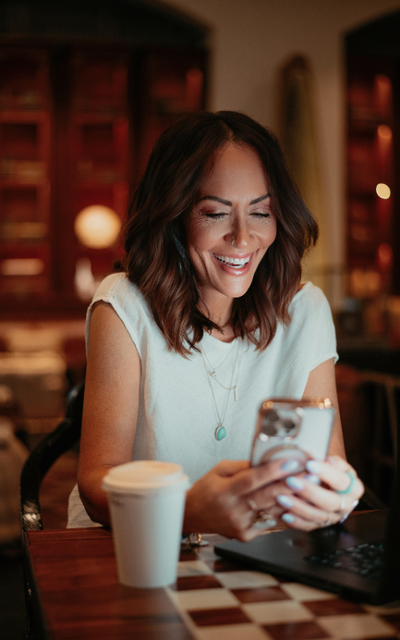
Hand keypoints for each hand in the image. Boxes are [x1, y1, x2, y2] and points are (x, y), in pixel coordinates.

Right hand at [183, 458, 300, 540]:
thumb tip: (267, 461)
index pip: (252, 479)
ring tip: (306, 487)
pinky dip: (281, 512)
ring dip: (291, 499)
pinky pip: (268, 522)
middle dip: (290, 484)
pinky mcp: (245, 535)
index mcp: (225, 491)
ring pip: (272, 511)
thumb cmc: (206, 490)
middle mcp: (233, 509)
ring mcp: (240, 525)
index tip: (290, 462)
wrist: (192, 515)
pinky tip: (293, 503)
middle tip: (308, 474)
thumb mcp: (219, 470)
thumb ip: (243, 466)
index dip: (272, 471)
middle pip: (266, 496)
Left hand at [271, 455, 363, 530]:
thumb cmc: (331, 473)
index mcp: (353, 488)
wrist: (334, 490)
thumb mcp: (337, 464)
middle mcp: (346, 505)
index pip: (341, 481)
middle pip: (330, 502)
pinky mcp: (323, 526)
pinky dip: (297, 521)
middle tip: (290, 481)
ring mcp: (334, 517)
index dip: (326, 472)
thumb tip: (328, 461)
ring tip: (282, 497)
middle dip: (309, 491)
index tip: (309, 464)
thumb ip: (333, 462)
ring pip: (318, 516)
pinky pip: (310, 526)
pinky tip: (285, 514)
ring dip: (299, 507)